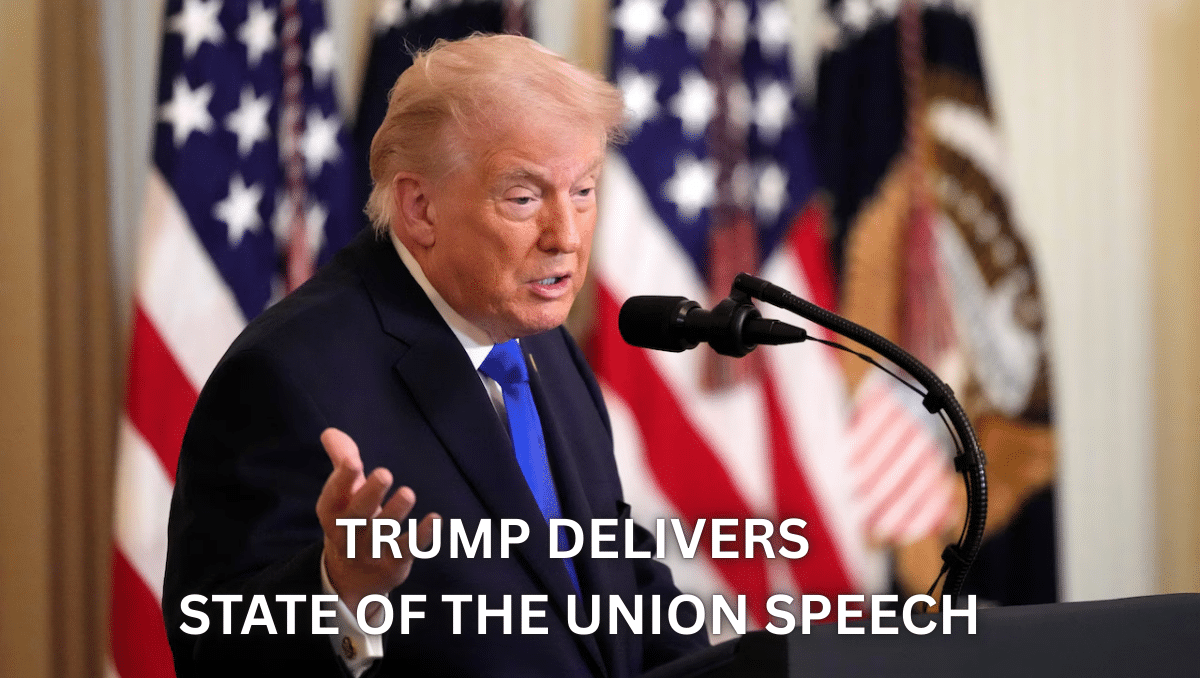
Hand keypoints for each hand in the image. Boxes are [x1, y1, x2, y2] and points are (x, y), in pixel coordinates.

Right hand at [315, 427, 437, 612]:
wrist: (350, 576)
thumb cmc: (351, 519)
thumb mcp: (344, 493)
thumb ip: (342, 461)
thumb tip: (330, 431)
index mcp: (332, 512)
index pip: (332, 496)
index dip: (341, 480)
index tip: (353, 461)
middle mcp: (347, 534)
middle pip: (356, 516)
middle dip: (369, 495)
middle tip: (385, 473)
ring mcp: (369, 552)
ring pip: (381, 534)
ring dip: (394, 514)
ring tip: (408, 493)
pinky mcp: (392, 564)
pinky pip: (406, 551)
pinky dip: (421, 536)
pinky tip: (435, 519)